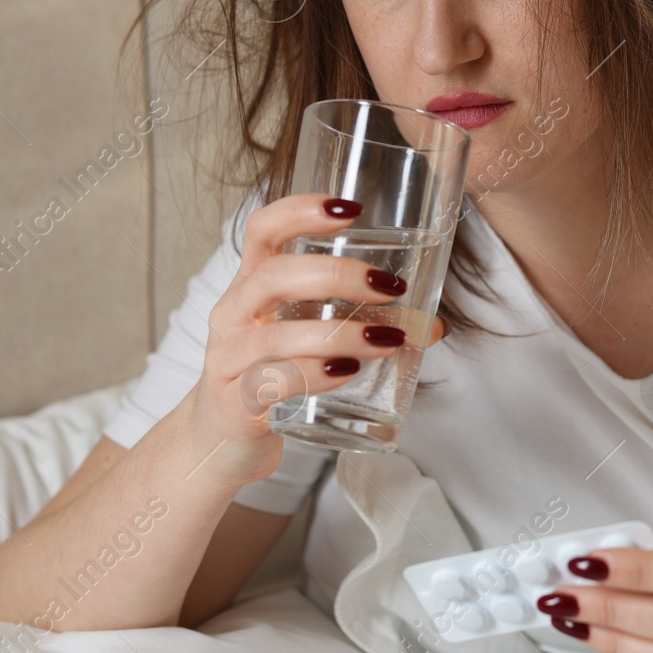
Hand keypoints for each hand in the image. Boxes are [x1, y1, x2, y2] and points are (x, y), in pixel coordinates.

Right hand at [185, 192, 445, 487]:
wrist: (220, 444)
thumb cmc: (270, 377)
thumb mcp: (306, 340)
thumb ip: (364, 326)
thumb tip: (432, 325)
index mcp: (250, 285)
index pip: (262, 229)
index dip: (300, 210)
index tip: (351, 208)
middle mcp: (233, 314)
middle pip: (273, 275)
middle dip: (335, 275)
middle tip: (388, 287)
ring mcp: (227, 359)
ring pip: (275, 336)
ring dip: (338, 334)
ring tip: (386, 340)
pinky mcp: (232, 403)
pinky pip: (269, 383)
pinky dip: (313, 375)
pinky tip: (347, 374)